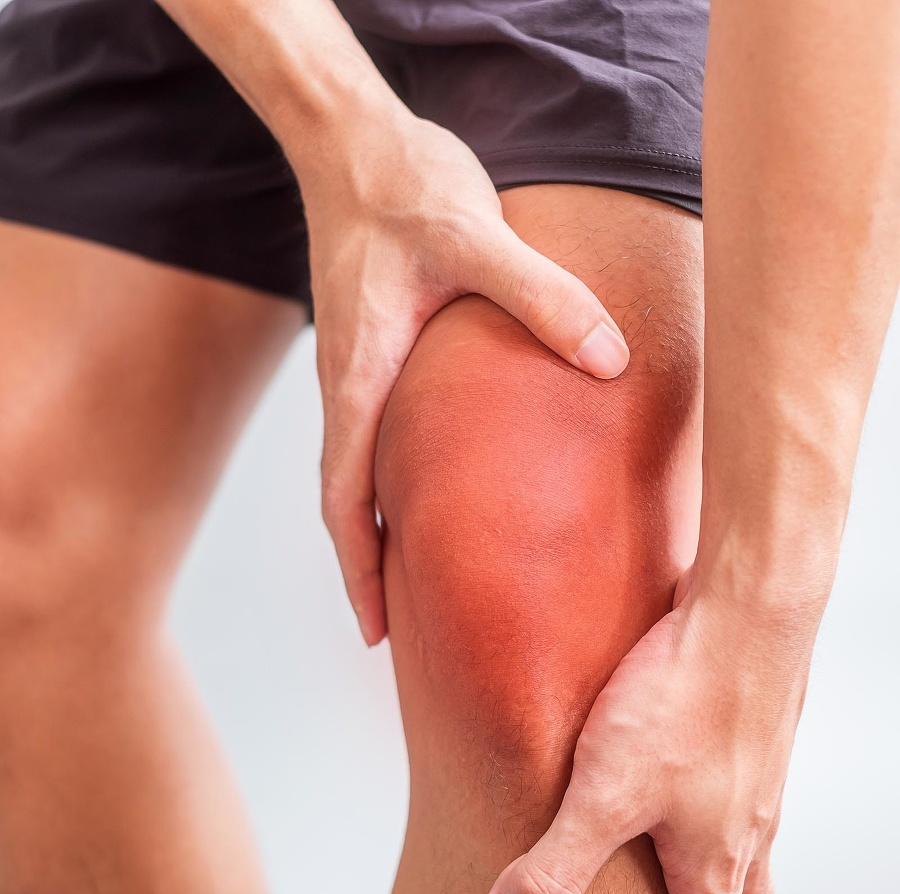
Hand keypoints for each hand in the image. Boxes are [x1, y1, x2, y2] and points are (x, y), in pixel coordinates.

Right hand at [293, 102, 630, 645]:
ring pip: (354, 473)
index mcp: (361, 377)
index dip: (360, 570)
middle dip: (367, 570)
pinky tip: (429, 490)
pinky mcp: (370, 350)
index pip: (346, 498)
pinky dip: (388, 482)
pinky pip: (372, 436)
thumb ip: (543, 297)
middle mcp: (348, 385)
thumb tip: (609, 361)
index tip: (379, 633)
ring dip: (376, 530)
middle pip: (345, 503)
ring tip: (415, 579)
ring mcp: (355, 369)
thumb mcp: (476, 238)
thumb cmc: (402, 189)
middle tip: (401, 631)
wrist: (352, 145)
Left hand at [487, 565, 819, 893]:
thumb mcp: (606, 795)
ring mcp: (754, 775)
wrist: (744, 618)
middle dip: (693, 892)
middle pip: (734, 892)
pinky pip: (731, 770)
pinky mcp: (745, 726)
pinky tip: (671, 746)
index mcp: (714, 868)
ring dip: (703, 840)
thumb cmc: (685, 703)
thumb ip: (558, 864)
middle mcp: (746, 830)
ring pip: (735, 832)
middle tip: (663, 882)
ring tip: (661, 824)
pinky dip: (705, 779)